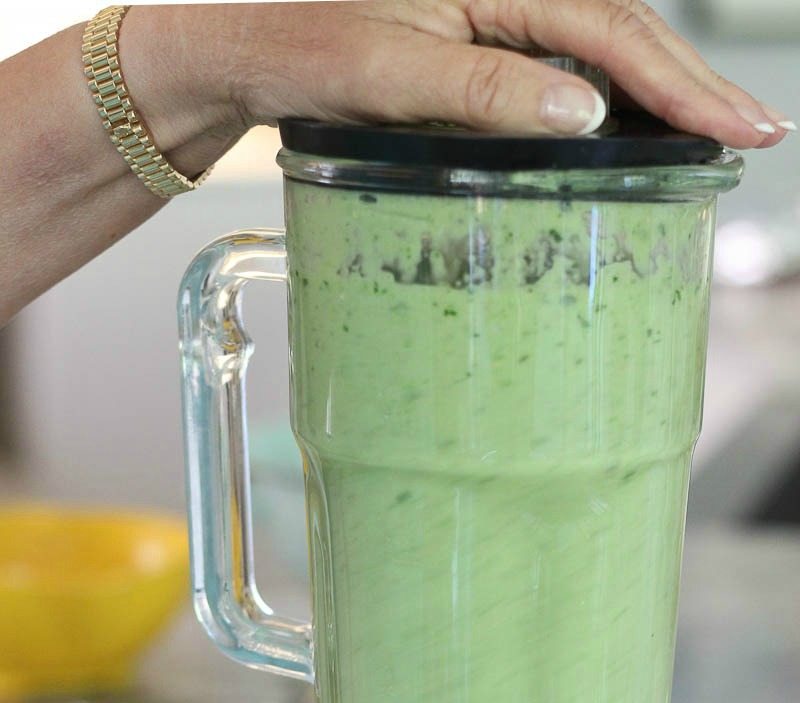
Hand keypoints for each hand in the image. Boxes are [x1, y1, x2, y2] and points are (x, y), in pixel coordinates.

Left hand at [131, 0, 791, 159]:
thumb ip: (483, 86)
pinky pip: (562, 49)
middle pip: (622, 25)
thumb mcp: (387, 72)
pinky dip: (607, 86)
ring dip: (658, 85)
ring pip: (599, 37)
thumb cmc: (298, 44)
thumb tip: (583, 112)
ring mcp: (494, 0)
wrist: (239, 43)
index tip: (739, 126)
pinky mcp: (481, 25)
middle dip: (690, 84)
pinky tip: (634, 119)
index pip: (611, 27)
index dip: (681, 83)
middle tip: (753, 133)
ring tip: (711, 130)